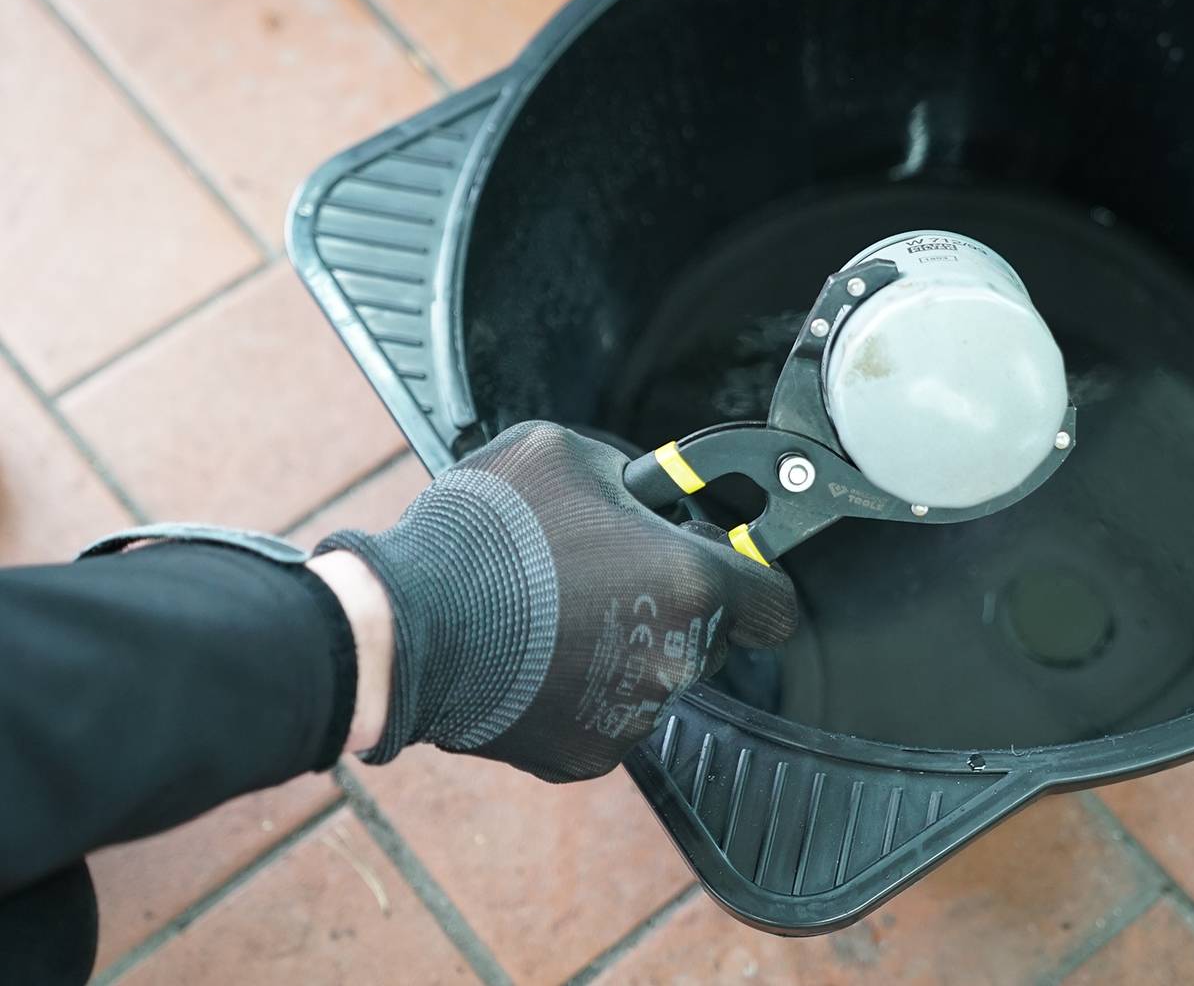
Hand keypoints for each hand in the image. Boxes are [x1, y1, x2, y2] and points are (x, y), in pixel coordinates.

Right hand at [316, 421, 797, 779]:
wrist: (404, 627)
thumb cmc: (483, 533)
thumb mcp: (562, 450)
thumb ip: (628, 473)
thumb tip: (645, 489)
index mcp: (688, 582)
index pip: (775, 603)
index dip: (755, 580)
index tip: (732, 570)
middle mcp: (675, 660)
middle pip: (707, 638)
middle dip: (671, 607)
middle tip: (606, 575)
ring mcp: (632, 717)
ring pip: (652, 678)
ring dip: (621, 649)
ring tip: (552, 615)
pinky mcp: (585, 756)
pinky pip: (602, 717)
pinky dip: (577, 693)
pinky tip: (532, 659)